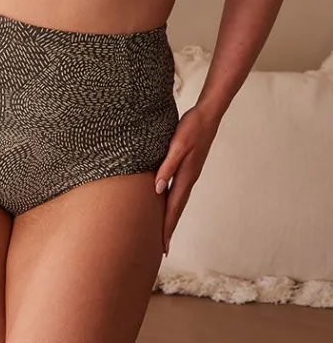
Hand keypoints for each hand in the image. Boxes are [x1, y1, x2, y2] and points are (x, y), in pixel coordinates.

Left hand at [155, 104, 220, 255]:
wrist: (208, 115)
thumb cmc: (192, 127)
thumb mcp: (177, 145)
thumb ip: (167, 166)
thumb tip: (156, 189)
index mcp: (186, 175)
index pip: (173, 207)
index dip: (167, 227)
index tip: (163, 246)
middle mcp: (189, 178)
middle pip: (177, 208)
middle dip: (169, 228)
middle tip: (163, 249)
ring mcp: (191, 173)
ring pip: (179, 200)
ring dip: (171, 216)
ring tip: (165, 231)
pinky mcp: (190, 166)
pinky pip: (180, 190)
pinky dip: (173, 201)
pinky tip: (168, 201)